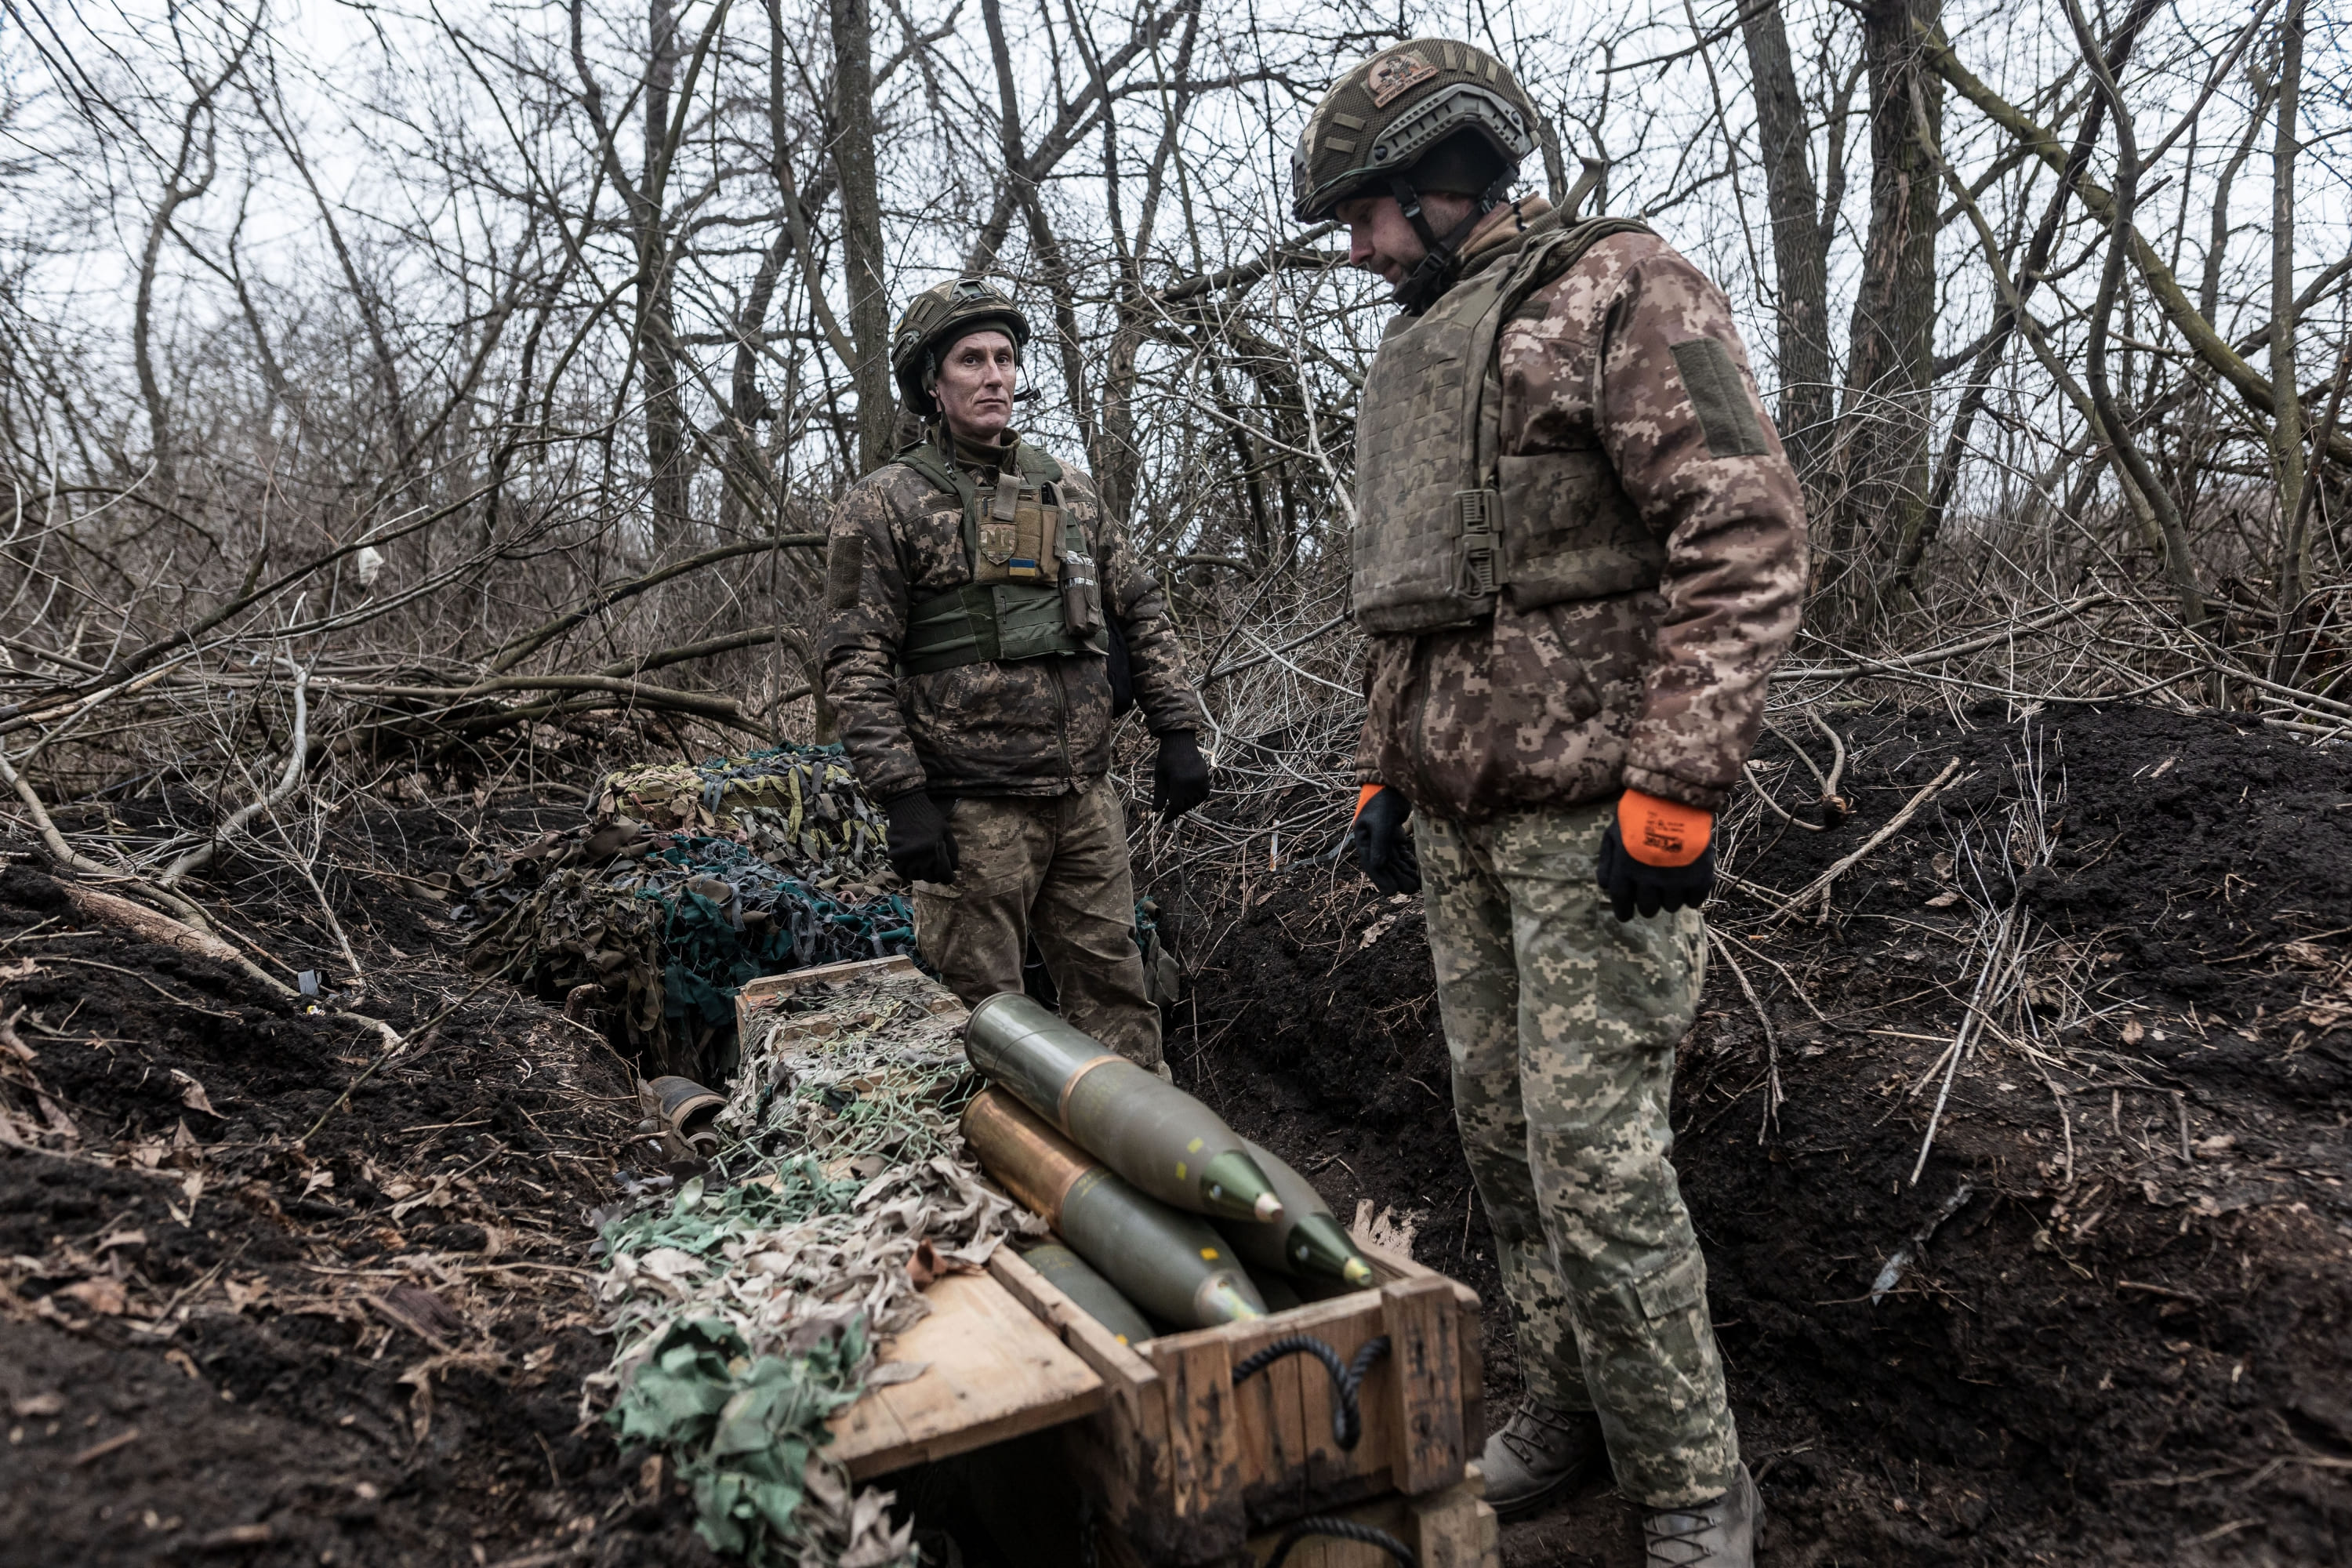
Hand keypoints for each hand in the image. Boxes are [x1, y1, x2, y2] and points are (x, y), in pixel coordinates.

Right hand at [883, 791, 958, 884]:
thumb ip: (953, 851)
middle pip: (930, 879)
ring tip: (923, 862)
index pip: (945, 877)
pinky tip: (911, 862)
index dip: (949, 877)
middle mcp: (921, 858)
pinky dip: (907, 870)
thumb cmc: (929, 817)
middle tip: (936, 866)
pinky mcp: (894, 856)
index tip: (950, 875)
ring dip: (921, 872)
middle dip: (936, 874)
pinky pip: (901, 872)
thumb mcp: (947, 831)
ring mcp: (906, 858)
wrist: (906, 805)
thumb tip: (955, 868)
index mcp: (936, 853)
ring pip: (915, 876)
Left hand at [1153, 730, 1210, 819]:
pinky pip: (1202, 795)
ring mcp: (1201, 781)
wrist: (1180, 741)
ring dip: (1186, 804)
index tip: (1164, 821)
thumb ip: (1159, 795)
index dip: (1169, 815)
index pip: (1176, 806)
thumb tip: (1156, 811)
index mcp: (1179, 783)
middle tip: (1168, 810)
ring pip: (1194, 802)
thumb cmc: (1166, 758)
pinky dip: (1195, 798)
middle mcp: (1192, 783)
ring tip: (1177, 800)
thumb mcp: (1160, 776)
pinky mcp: (1206, 778)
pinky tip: (1187, 795)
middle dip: (1176, 809)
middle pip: (1184, 805)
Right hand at [1351, 784, 1420, 895]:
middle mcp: (1372, 842)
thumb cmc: (1383, 800)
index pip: (1371, 864)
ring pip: (1395, 861)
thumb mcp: (1381, 822)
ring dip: (1404, 872)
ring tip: (1417, 884)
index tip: (1392, 892)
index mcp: (1363, 839)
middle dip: (1397, 878)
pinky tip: (1417, 870)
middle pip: (1385, 865)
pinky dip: (1408, 861)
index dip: (1381, 880)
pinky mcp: (1395, 835)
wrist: (1391, 784)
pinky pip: (1401, 853)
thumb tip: (1378, 866)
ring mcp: (1384, 839)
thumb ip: (1380, 844)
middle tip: (1411, 890)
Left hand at [1595, 788, 1715, 920]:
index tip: (1625, 915)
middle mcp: (1649, 881)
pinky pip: (1695, 900)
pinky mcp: (1699, 876)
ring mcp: (1675, 880)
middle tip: (1650, 896)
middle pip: (1647, 908)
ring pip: (1671, 906)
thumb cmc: (1639, 812)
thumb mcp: (1613, 832)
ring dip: (1668, 899)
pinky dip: (1691, 898)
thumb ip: (1608, 861)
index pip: (1622, 901)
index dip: (1623, 911)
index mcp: (1626, 870)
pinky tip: (1688, 891)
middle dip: (1647, 905)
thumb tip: (1605, 886)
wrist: (1675, 798)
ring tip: (1670, 887)